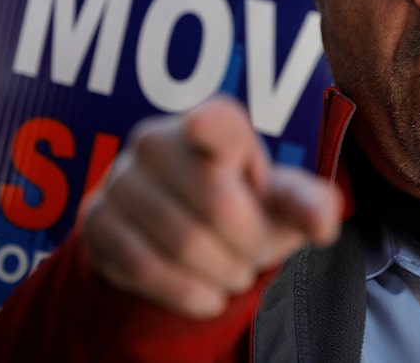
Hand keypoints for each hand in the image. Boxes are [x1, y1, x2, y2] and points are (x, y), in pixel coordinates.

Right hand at [80, 95, 342, 317]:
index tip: (201, 129)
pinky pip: (143, 267)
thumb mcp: (279, 205)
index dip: (209, 127)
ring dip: (220, 273)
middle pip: (219, 206)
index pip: (215, 123)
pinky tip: (205, 295)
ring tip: (231, 273)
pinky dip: (185, 292)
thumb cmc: (241, 206)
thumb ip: (308, 206)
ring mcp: (120, 179)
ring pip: (183, 243)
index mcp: (213, 123)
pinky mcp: (95, 220)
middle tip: (254, 257)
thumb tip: (324, 222)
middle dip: (249, 246)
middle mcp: (158, 140)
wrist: (181, 230)